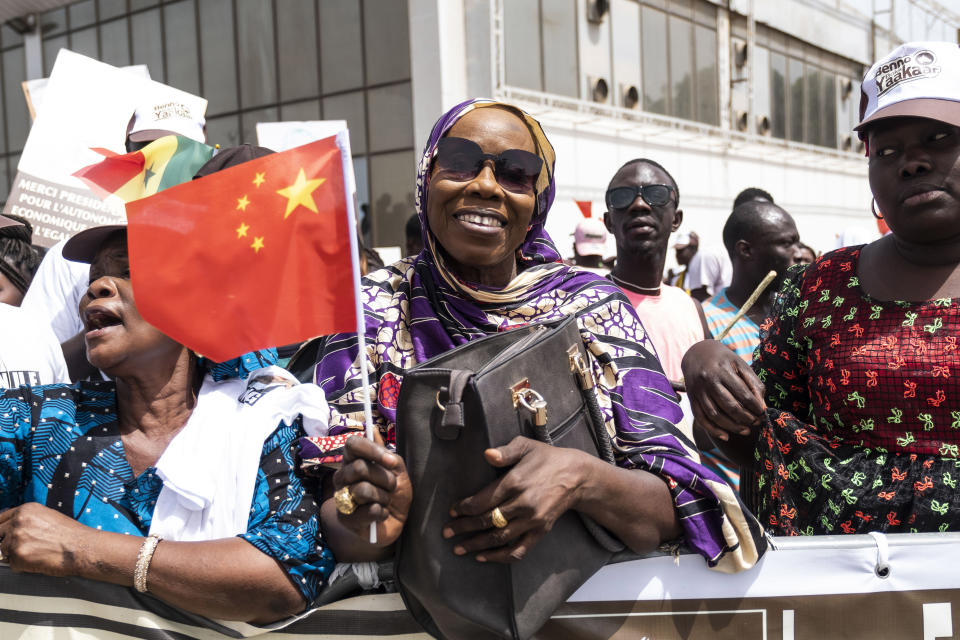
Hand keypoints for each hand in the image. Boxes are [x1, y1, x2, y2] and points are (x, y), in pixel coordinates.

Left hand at [0, 503, 90, 576]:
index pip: (0, 518)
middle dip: (6, 542)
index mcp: (26, 510)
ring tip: (37, 553)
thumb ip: (28, 520)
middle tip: (24, 547)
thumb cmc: (70, 534)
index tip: (3, 535)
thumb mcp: (48, 517)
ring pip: (4, 550)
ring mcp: (16, 539)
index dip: (2, 528)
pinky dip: (22, 566)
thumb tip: (13, 529)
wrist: (82, 547)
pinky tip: (38, 560)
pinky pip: (11, 564)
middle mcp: (18, 522)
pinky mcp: (17, 556)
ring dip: (15, 555)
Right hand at [331, 432, 410, 546]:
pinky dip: (382, 513)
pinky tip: (380, 514)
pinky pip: (369, 511)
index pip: (352, 444)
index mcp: (353, 460)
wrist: (394, 522)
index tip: (391, 461)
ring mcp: (341, 497)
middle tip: (392, 486)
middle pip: (360, 468)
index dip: (372, 450)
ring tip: (385, 501)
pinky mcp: (345, 519)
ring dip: (384, 497)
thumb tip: (373, 430)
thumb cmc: (394, 493)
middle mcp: (342, 477)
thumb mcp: (398, 471)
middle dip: (384, 478)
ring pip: (363, 490)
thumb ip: (387, 454)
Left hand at [443, 436, 587, 562]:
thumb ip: (505, 451)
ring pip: (499, 537)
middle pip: (486, 520)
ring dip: (476, 545)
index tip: (452, 511)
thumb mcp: (526, 446)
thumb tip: (487, 455)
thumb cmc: (546, 458)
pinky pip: (518, 550)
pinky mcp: (540, 532)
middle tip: (447, 532)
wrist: (577, 476)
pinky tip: (483, 557)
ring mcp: (532, 520)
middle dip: (464, 528)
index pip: (482, 500)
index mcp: (515, 482)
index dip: (464, 508)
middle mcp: (522, 504)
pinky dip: (499, 556)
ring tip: (459, 548)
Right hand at [681, 339, 765, 442]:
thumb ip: (753, 384)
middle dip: (746, 418)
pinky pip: (701, 418)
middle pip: (729, 406)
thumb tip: (762, 407)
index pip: (743, 394)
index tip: (763, 413)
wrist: (696, 353)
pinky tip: (726, 436)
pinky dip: (713, 430)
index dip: (755, 407)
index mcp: (723, 370)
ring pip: (715, 415)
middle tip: (756, 423)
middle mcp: (708, 381)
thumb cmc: (724, 360)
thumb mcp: (740, 365)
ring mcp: (698, 391)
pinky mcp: (691, 398)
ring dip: (732, 427)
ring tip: (746, 431)